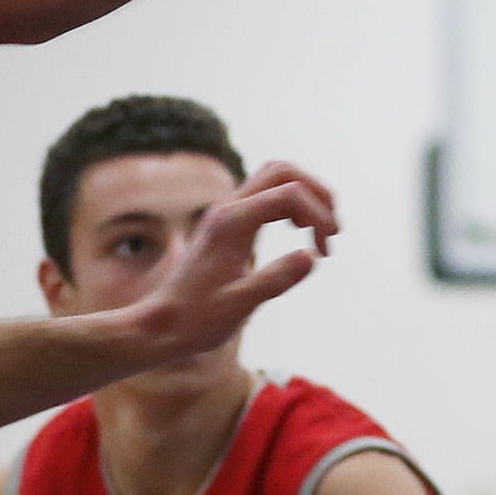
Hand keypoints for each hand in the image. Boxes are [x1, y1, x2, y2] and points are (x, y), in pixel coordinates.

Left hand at [135, 161, 339, 361]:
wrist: (163, 323)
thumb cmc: (198, 319)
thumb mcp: (240, 306)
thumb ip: (275, 280)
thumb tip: (312, 257)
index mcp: (231, 224)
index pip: (288, 195)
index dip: (318, 216)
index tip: (326, 251)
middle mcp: (227, 208)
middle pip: (282, 171)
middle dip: (317, 192)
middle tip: (332, 230)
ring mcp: (226, 211)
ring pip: (274, 177)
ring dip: (305, 194)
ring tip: (321, 229)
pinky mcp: (228, 221)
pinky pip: (265, 194)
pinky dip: (290, 203)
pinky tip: (298, 230)